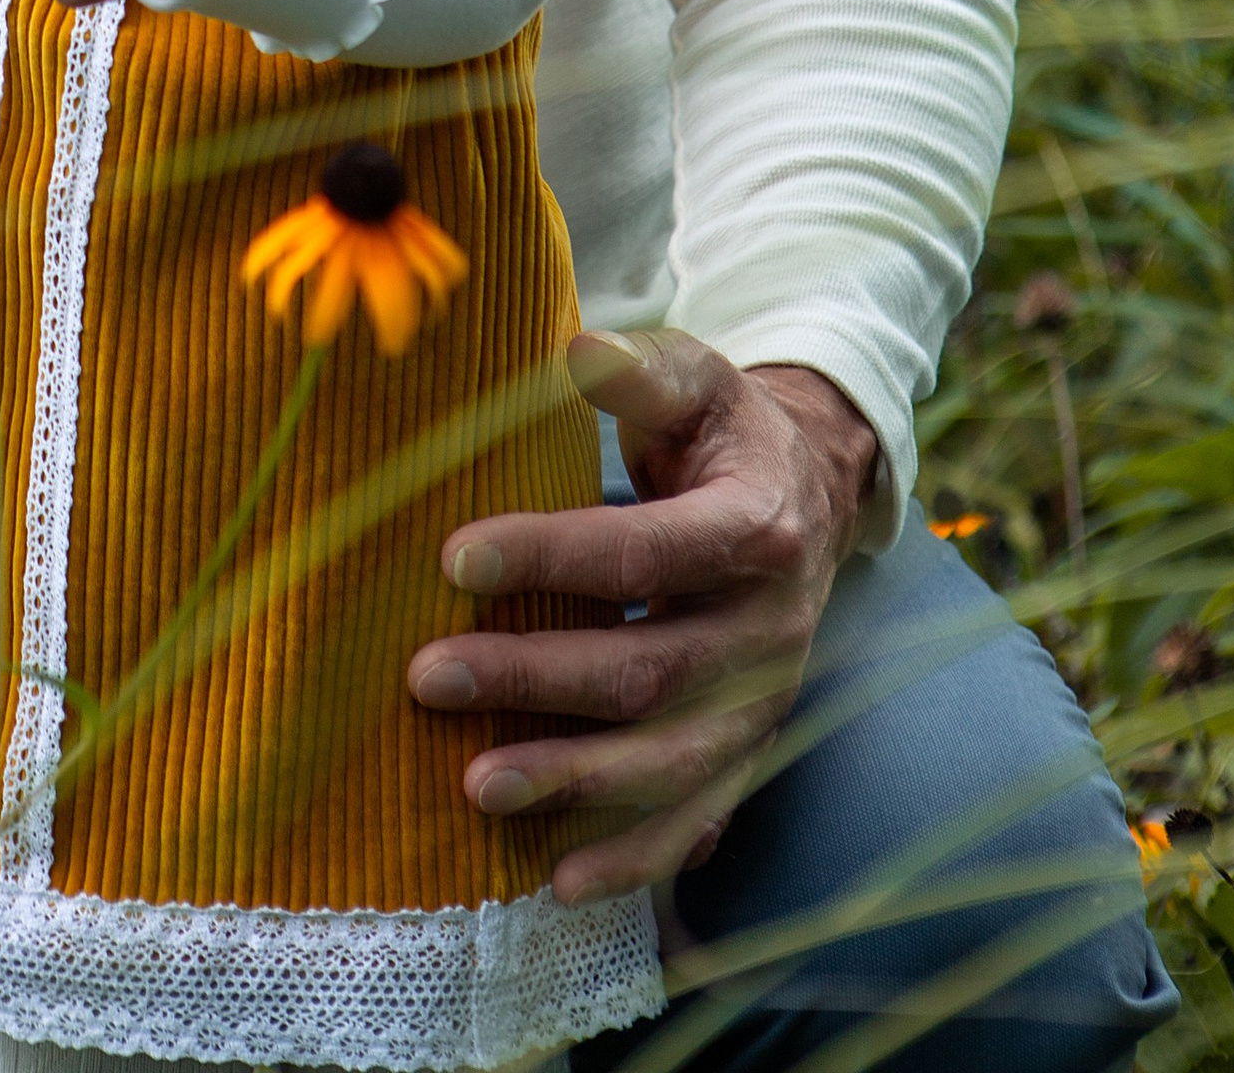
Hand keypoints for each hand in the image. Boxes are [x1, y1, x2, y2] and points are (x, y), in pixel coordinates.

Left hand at [405, 331, 879, 900]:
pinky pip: (697, 821)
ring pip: (671, 762)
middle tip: (426, 676)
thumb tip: (575, 350)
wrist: (807, 497)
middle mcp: (770, 629)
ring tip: (477, 786)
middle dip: (534, 678)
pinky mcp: (749, 754)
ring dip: (574, 782)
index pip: (644, 552)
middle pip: (648, 669)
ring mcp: (765, 703)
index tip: (454, 558)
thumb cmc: (722, 433)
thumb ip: (637, 371)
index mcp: (756, 528)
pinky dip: (634, 860)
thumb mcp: (695, 378)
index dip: (550, 558)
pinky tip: (559, 883)